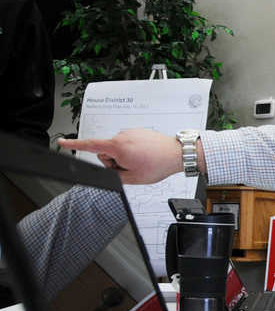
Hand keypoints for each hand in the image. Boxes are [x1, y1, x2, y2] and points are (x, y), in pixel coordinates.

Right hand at [59, 129, 182, 183]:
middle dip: (115, 162)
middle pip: (106, 152)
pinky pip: (128, 144)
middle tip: (132, 167)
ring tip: (142, 161)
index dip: (73, 145)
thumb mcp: (132, 178)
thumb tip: (109, 170)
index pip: (90, 145)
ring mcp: (131, 133)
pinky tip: (145, 155)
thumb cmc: (158, 164)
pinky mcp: (138, 132)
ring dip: (125, 157)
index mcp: (118, 146)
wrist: (177, 154)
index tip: (61, 142)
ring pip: (118, 149)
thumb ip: (114, 174)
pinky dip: (133, 151)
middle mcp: (122, 136)